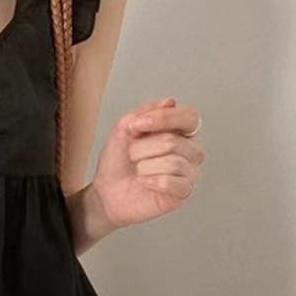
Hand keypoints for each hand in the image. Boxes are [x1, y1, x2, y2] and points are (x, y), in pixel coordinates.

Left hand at [89, 97, 205, 229]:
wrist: (106, 192)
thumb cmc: (118, 163)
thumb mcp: (124, 128)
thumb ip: (145, 112)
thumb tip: (170, 102)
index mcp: (179, 131)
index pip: (189, 117)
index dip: (164, 118)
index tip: (137, 125)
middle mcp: (189, 150)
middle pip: (173, 141)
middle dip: (142, 148)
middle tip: (131, 155)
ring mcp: (188, 171)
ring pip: (172, 162)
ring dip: (144, 165)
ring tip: (137, 170)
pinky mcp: (182, 192)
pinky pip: (171, 182)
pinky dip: (150, 181)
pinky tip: (144, 182)